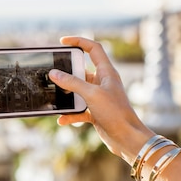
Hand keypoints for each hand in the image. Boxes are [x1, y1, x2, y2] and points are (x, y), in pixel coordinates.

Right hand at [48, 36, 153, 163]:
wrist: (127, 139)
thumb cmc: (116, 113)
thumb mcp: (92, 94)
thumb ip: (72, 83)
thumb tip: (54, 73)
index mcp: (107, 72)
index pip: (93, 49)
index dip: (79, 42)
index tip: (63, 42)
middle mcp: (103, 82)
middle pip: (81, 70)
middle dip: (67, 72)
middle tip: (53, 73)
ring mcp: (99, 97)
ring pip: (77, 91)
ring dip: (67, 96)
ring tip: (55, 97)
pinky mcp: (95, 112)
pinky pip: (78, 109)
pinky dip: (70, 114)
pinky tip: (62, 120)